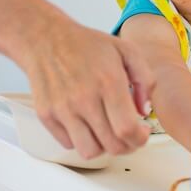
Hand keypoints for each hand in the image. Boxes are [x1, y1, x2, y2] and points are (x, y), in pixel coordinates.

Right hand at [22, 21, 153, 158]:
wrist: (45, 39)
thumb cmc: (86, 44)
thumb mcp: (126, 50)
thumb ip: (145, 79)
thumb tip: (144, 110)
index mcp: (108, 82)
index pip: (128, 130)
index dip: (140, 139)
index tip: (142, 133)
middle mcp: (84, 98)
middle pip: (112, 146)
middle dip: (127, 145)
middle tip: (127, 134)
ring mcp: (63, 109)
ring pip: (89, 152)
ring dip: (103, 147)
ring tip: (105, 131)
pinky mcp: (47, 115)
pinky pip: (69, 144)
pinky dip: (80, 139)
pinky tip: (86, 123)